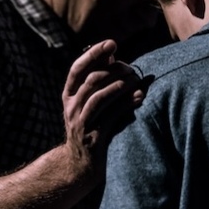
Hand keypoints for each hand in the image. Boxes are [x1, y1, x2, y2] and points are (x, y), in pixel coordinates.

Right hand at [63, 39, 144, 161]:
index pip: (77, 69)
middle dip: (114, 70)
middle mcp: (71, 107)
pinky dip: (126, 104)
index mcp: (69, 95)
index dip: (93, 53)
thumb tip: (112, 56)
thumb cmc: (92, 126)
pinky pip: (111, 116)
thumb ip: (98, 81)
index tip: (111, 43)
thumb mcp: (89, 103)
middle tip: (131, 68)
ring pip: (99, 97)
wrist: (81, 165)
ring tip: (136, 79)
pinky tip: (139, 96)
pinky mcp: (94, 137)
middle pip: (91, 81)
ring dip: (120, 85)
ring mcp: (81, 123)